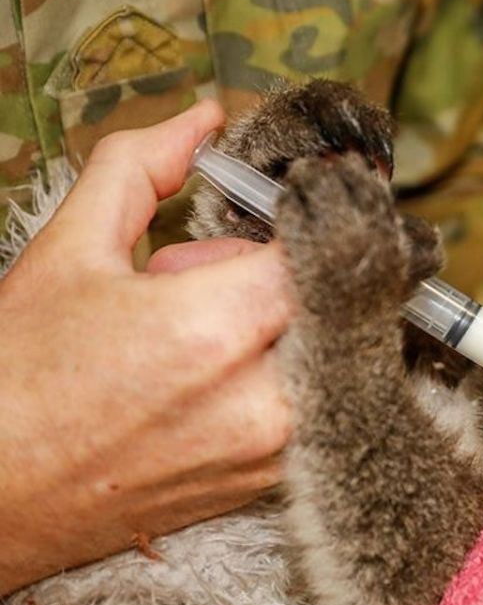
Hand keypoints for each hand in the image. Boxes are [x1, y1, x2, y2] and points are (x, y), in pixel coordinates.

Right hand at [0, 101, 295, 595]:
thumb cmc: (18, 381)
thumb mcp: (68, 252)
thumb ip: (142, 170)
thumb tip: (203, 123)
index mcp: (215, 331)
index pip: (325, 246)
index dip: (315, 211)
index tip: (303, 196)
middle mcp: (265, 399)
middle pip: (331, 295)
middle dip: (279, 271)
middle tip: (204, 282)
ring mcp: (275, 450)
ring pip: (324, 347)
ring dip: (275, 325)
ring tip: (194, 341)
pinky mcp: (272, 481)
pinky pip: (311, 398)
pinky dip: (275, 371)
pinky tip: (204, 381)